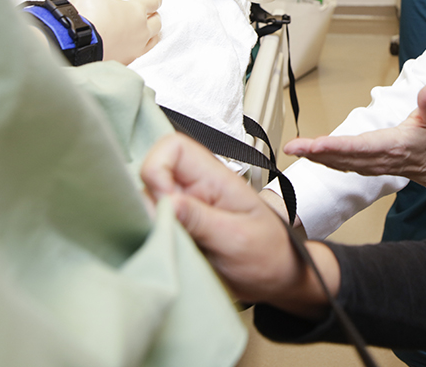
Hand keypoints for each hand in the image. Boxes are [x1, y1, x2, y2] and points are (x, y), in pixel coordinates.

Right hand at [71, 0, 161, 64]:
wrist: (77, 44)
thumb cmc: (85, 18)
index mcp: (136, 10)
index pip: (153, 2)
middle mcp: (141, 29)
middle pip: (157, 21)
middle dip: (155, 16)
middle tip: (152, 14)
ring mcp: (137, 46)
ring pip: (154, 39)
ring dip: (153, 32)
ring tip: (150, 30)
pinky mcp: (129, 59)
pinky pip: (142, 52)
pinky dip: (141, 46)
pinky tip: (137, 45)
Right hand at [141, 134, 337, 314]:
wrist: (278, 278)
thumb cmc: (269, 254)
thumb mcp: (237, 238)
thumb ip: (200, 219)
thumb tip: (163, 202)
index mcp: (216, 178)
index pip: (173, 147)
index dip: (158, 168)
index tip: (164, 203)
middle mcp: (196, 188)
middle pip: (153, 175)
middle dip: (149, 203)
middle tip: (167, 233)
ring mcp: (185, 208)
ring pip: (147, 202)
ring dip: (150, 225)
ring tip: (174, 247)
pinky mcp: (178, 228)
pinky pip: (152, 225)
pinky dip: (152, 239)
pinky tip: (169, 254)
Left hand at [284, 84, 425, 183]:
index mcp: (389, 146)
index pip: (359, 146)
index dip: (336, 146)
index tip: (316, 144)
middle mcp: (375, 158)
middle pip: (340, 156)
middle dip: (314, 152)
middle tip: (292, 146)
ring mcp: (367, 164)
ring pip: (335, 162)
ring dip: (312, 156)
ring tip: (293, 148)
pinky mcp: (362, 165)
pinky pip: (338, 164)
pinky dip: (321, 159)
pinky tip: (307, 153)